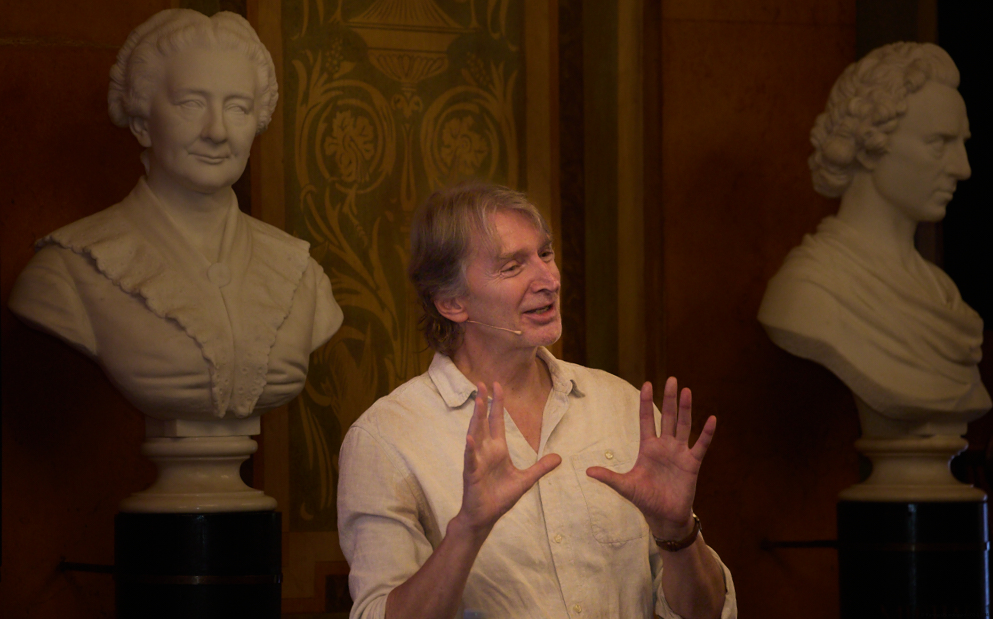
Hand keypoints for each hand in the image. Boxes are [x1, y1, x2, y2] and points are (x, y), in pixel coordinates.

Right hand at [457, 382, 561, 536]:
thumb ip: (541, 468)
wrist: (485, 516)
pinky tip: (470, 437)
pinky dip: (471, 449)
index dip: (497, 404)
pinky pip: (471, 459)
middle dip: (484, 403)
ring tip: (478, 400)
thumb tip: (559, 457)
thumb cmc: (500, 497)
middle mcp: (486, 451)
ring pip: (476, 434)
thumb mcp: (525, 480)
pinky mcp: (472, 473)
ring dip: (476, 417)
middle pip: (484, 421)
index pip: (497, 422)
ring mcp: (477, 460)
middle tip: (482, 383)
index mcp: (497, 450)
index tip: (497, 385)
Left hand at [586, 378, 715, 537]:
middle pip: (667, 417)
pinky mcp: (692, 464)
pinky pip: (701, 445)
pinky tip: (712, 419)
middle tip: (671, 379)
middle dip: (668, 399)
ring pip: (683, 426)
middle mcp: (665, 446)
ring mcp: (679, 453)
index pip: (646, 420)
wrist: (664, 516)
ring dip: (685, 409)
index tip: (646, 384)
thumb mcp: (625, 486)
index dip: (646, 402)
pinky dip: (707, 433)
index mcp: (648, 448)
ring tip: (687, 391)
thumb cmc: (645, 499)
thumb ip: (609, 477)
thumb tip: (587, 471)